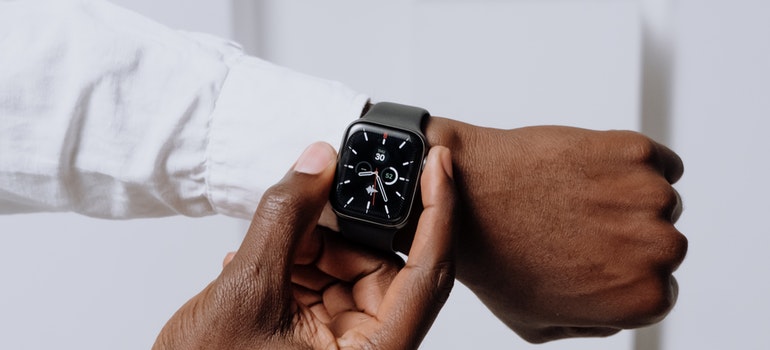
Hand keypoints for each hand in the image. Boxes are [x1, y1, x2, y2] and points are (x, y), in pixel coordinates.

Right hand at [153, 143, 456, 349]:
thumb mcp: (246, 290)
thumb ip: (284, 218)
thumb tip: (318, 161)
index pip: (428, 274)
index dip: (437, 212)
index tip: (436, 163)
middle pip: (383, 271)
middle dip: (339, 236)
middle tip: (308, 204)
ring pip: (350, 277)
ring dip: (309, 253)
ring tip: (262, 253)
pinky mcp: (318, 345)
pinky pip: (325, 291)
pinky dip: (296, 270)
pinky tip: (258, 265)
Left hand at [425, 119, 686, 342]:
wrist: (464, 196)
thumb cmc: (493, 258)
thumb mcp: (539, 324)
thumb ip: (593, 323)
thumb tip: (615, 311)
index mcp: (643, 297)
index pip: (660, 286)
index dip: (621, 271)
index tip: (593, 257)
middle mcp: (657, 248)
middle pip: (663, 240)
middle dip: (626, 234)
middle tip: (578, 226)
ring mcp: (646, 193)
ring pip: (656, 197)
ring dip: (625, 196)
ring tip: (571, 199)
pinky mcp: (632, 149)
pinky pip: (655, 160)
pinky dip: (629, 163)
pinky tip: (586, 172)